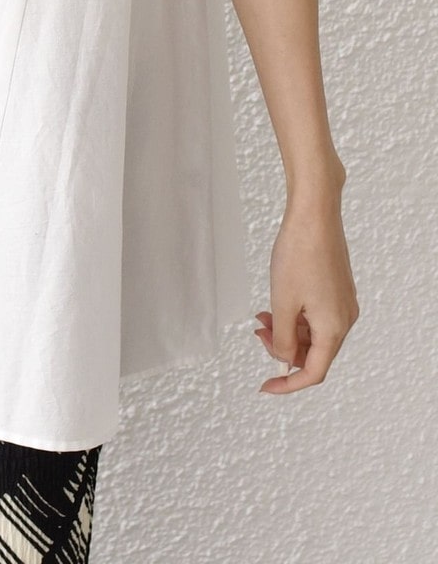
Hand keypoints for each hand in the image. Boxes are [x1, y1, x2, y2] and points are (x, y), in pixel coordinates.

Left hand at [253, 187, 358, 393]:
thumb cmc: (299, 254)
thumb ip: (283, 338)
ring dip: (287, 330)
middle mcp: (344, 319)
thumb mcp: (283, 302)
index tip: (266, 386)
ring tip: (262, 316)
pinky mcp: (337, 289)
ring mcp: (342, 303)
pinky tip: (276, 304)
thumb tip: (284, 360)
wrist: (315, 216)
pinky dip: (295, 315)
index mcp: (334, 329)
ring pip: (313, 333)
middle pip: (313, 352)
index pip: (313, 372)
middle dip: (283, 348)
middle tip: (258, 332)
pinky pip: (315, 315)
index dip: (288, 384)